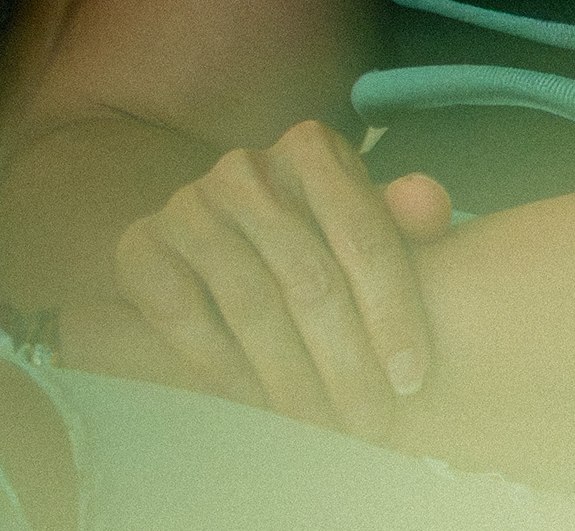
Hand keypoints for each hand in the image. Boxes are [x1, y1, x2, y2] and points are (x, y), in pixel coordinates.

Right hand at [113, 118, 451, 437]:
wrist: (206, 232)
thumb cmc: (305, 228)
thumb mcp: (356, 214)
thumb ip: (402, 215)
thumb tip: (432, 209)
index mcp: (311, 146)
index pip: (364, 235)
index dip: (393, 312)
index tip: (412, 378)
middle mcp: (247, 167)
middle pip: (311, 279)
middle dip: (348, 362)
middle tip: (371, 421)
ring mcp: (189, 204)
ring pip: (253, 306)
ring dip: (293, 379)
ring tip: (325, 427)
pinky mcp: (142, 246)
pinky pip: (189, 322)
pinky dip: (229, 373)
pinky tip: (261, 410)